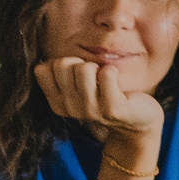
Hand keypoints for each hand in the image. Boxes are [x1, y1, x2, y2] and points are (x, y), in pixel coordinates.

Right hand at [34, 58, 162, 155]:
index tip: (76, 75)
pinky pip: (106, 73)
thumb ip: (59, 73)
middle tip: (94, 78)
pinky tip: (118, 86)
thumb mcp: (76, 86)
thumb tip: (44, 62)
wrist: (136, 118)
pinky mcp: (112, 108)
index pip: (42, 69)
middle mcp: (69, 109)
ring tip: (105, 82)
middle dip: (81, 63)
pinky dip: (113, 71)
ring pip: (84, 68)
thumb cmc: (105, 92)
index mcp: (57, 103)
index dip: (62, 63)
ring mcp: (90, 110)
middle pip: (63, 64)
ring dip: (98, 68)